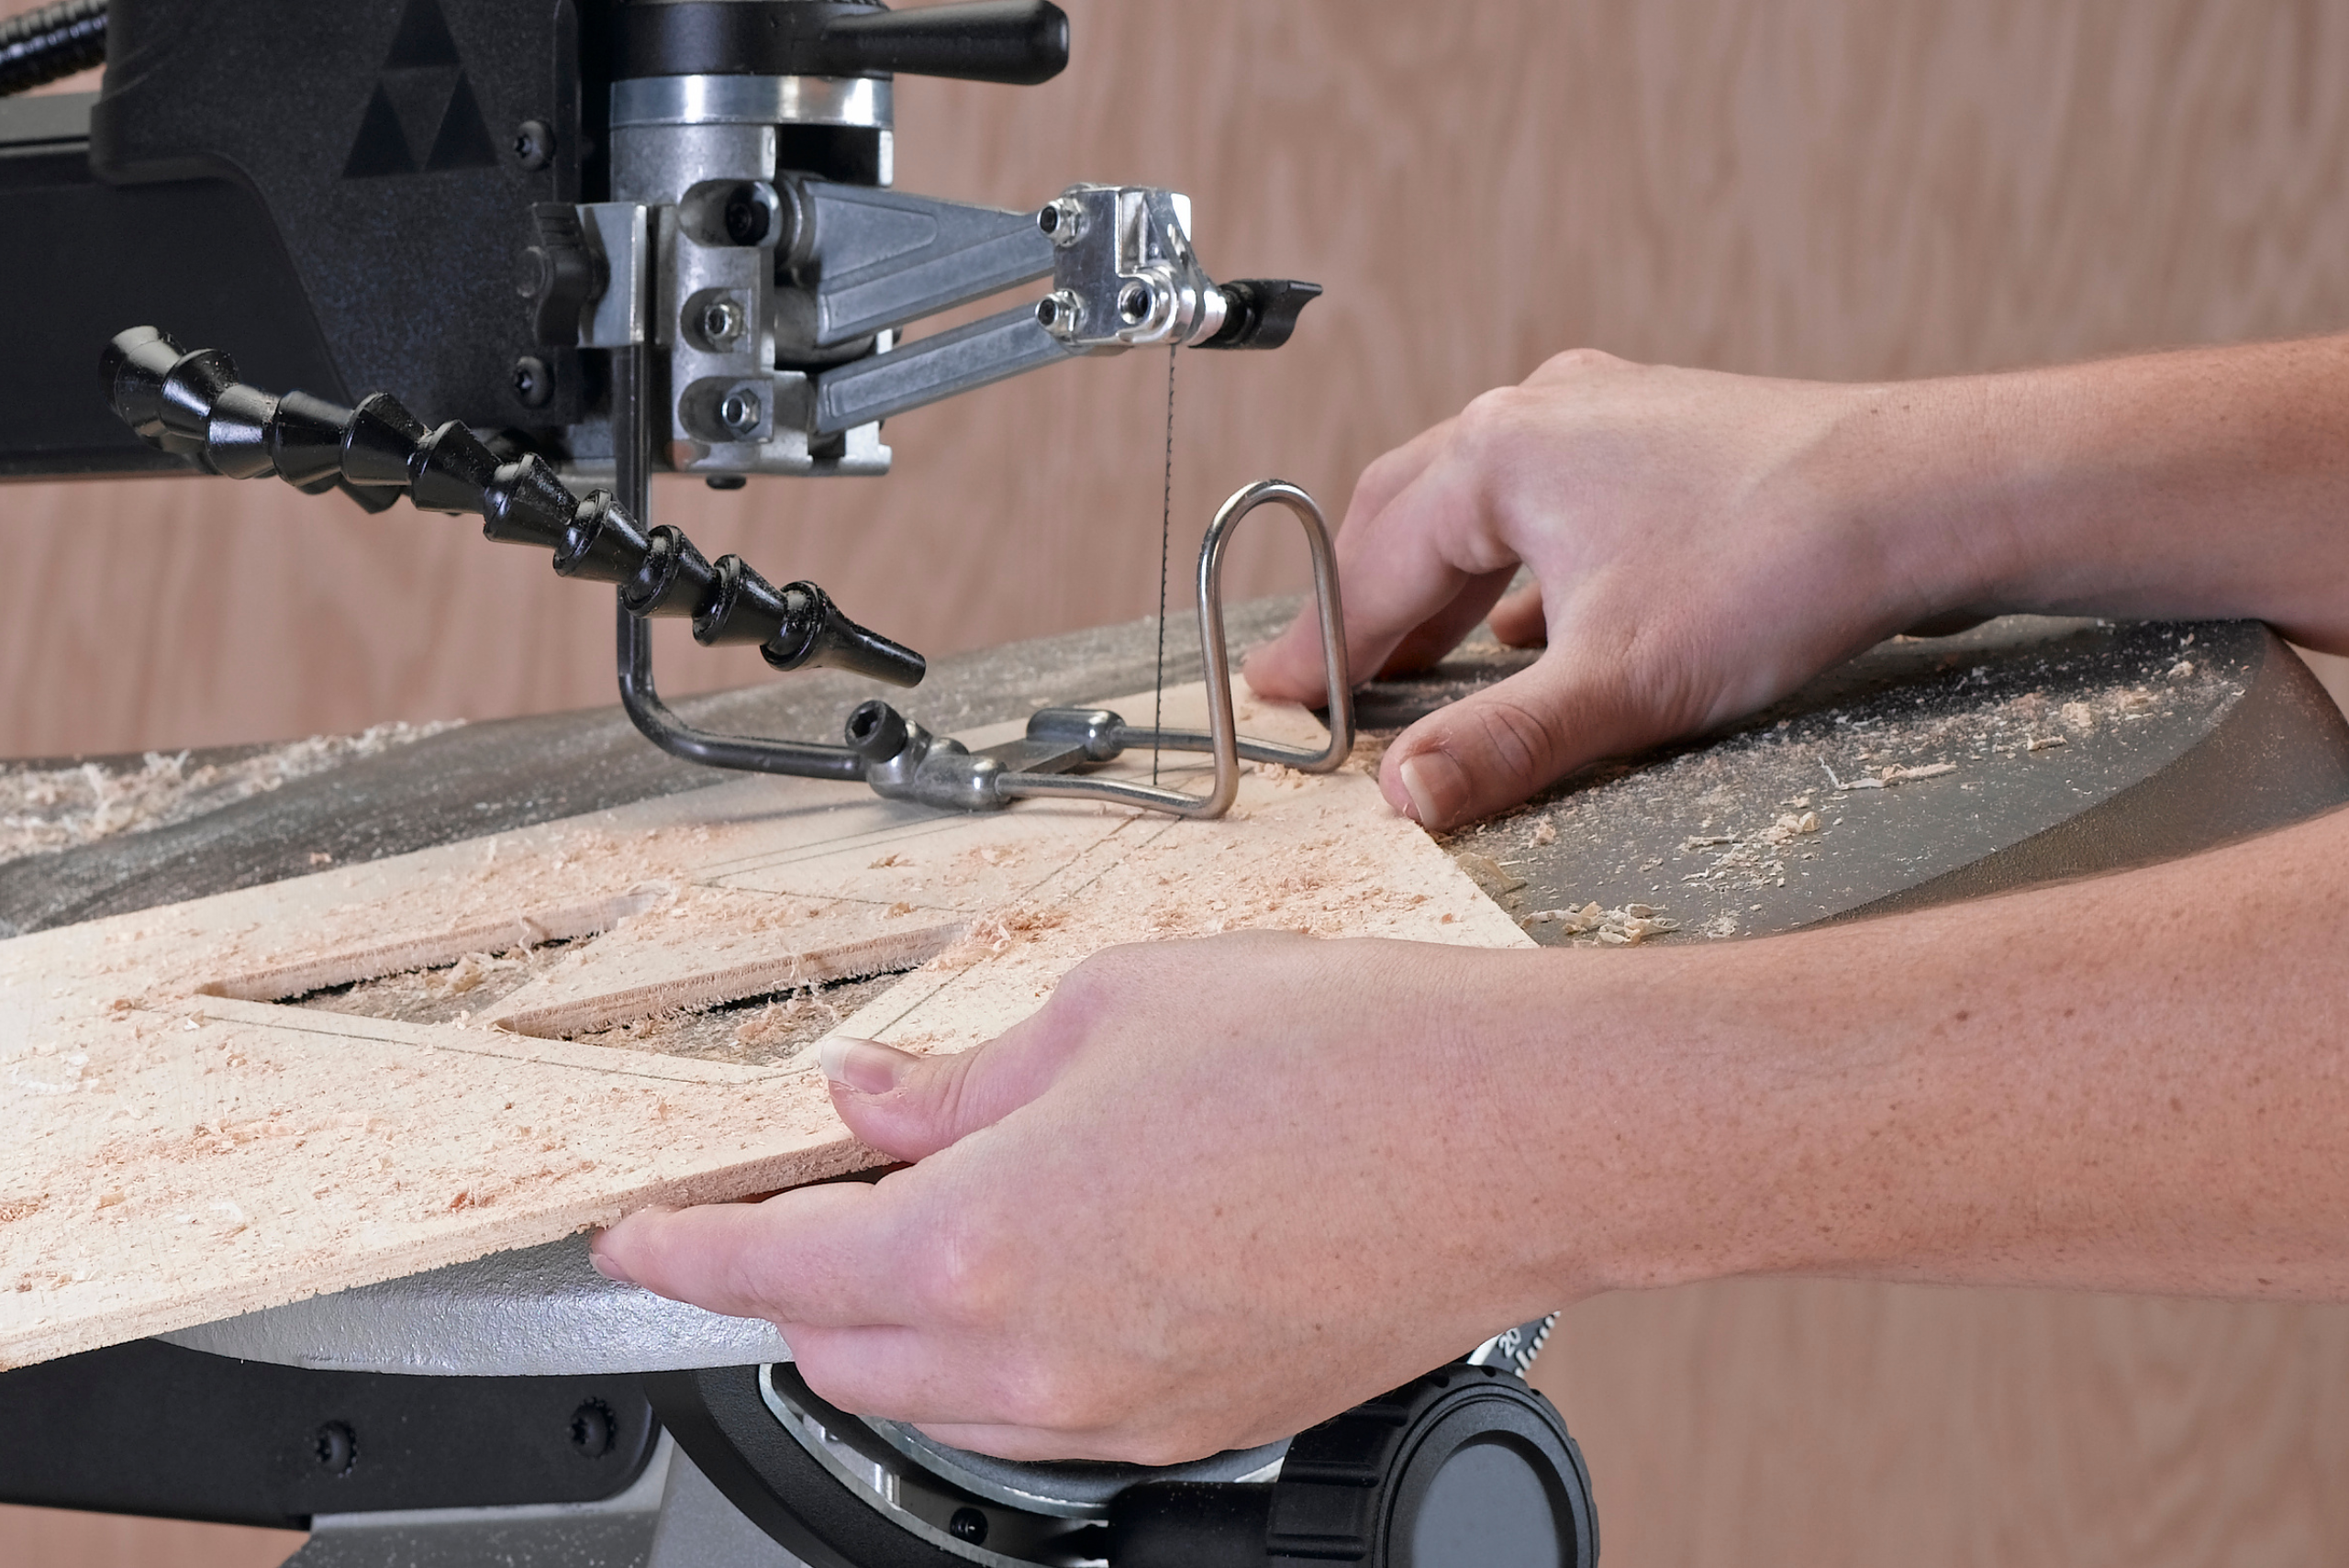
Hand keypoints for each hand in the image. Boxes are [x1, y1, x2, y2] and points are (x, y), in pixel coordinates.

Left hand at [591, 933, 1575, 1464]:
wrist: (1515, 1136)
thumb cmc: (1339, 1058)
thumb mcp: (1107, 1011)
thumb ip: (959, 1076)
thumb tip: (875, 1097)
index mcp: (981, 1243)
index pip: (766, 1268)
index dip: (681, 1246)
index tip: (636, 1233)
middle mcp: (1036, 1358)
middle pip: (836, 1349)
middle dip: (792, 1274)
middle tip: (816, 1183)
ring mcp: (1120, 1411)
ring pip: (936, 1395)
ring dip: (897, 1318)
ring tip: (943, 1208)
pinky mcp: (1196, 1422)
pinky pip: (1042, 1410)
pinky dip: (1000, 1348)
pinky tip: (1052, 1253)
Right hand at [1247, 349, 1999, 827]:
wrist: (1926, 493)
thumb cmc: (1775, 565)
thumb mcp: (1619, 683)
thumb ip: (1500, 745)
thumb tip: (1404, 799)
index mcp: (1498, 454)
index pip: (1374, 564)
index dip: (1322, 644)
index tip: (1279, 698)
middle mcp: (1539, 411)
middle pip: (1410, 515)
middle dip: (1365, 604)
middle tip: (1323, 679)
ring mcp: (1604, 411)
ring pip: (1482, 504)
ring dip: (1439, 585)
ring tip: (1410, 660)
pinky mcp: (1660, 433)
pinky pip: (1551, 501)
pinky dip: (1516, 569)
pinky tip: (1529, 627)